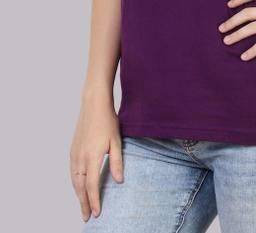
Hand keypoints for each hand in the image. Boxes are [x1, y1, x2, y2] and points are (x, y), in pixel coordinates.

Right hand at [69, 95, 123, 221]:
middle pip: (80, 187)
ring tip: (83, 205)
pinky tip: (79, 186)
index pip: (92, 186)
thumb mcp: (116, 141)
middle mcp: (80, 157)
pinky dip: (75, 183)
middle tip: (87, 217)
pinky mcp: (73, 149)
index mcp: (92, 157)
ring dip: (78, 194)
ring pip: (74, 180)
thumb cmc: (108, 121)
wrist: (94, 104)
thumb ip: (117, 162)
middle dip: (83, 203)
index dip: (94, 201)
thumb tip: (118, 181)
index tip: (97, 213)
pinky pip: (72, 171)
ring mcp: (75, 153)